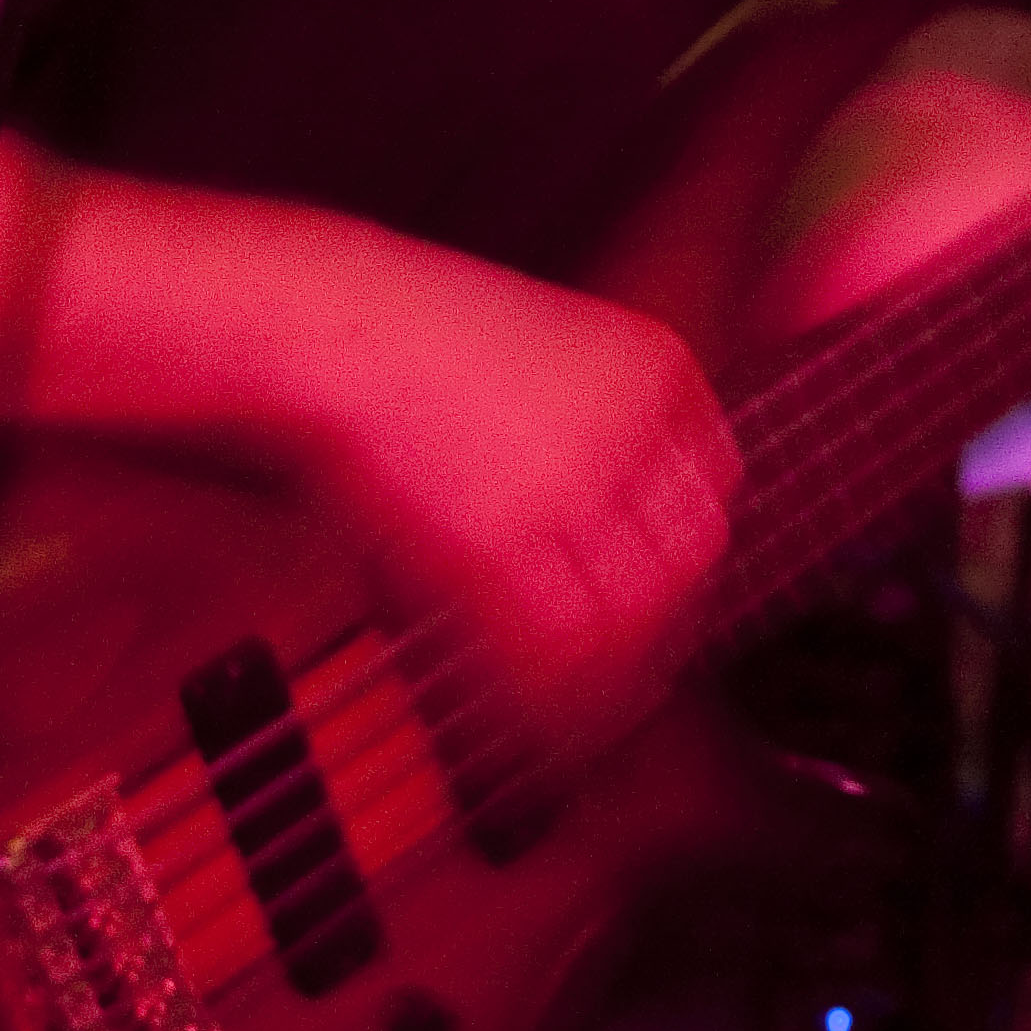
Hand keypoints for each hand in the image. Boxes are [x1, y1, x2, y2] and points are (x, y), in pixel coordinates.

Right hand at [289, 258, 737, 754]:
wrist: (319, 322)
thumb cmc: (407, 345)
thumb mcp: (541, 359)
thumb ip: (598, 439)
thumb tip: (623, 566)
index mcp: (654, 366)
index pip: (711, 490)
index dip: (684, 563)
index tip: (657, 611)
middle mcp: (635, 423)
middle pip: (692, 558)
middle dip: (661, 628)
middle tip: (622, 679)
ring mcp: (574, 481)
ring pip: (633, 618)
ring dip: (605, 676)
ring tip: (561, 708)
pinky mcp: (505, 540)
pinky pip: (557, 650)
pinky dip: (547, 695)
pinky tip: (517, 709)